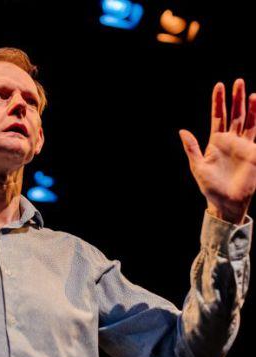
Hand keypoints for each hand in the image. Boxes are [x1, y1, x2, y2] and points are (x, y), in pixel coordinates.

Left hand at [179, 79, 255, 224]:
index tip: (218, 86)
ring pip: (247, 122)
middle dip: (235, 99)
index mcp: (215, 142)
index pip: (217, 117)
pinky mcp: (253, 153)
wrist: (226, 201)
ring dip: (249, 107)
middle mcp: (230, 141)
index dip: (218, 102)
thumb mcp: (198, 166)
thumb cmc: (210, 187)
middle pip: (234, 115)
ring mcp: (243, 146)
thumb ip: (192, 148)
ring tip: (249, 92)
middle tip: (237, 81)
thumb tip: (182, 131)